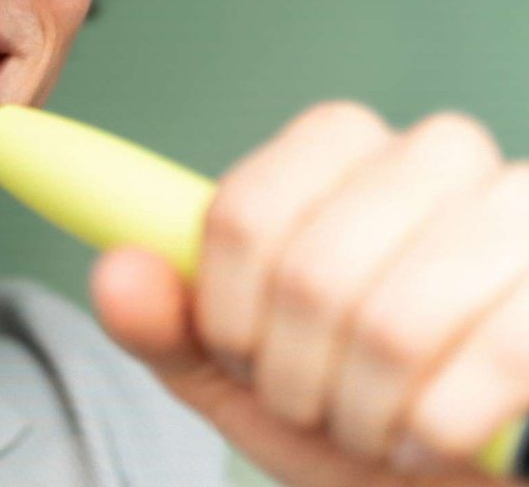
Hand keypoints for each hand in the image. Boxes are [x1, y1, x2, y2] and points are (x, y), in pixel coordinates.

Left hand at [90, 101, 528, 486]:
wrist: (457, 462)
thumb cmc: (358, 401)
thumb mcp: (250, 370)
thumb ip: (174, 321)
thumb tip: (116, 273)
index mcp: (343, 149)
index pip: (244, 211)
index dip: (226, 307)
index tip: (239, 351)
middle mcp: (435, 155)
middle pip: (308, 271)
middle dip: (293, 374)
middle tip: (315, 401)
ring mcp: (518, 211)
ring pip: (389, 325)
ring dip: (362, 412)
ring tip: (376, 421)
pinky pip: (490, 367)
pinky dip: (440, 432)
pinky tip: (441, 434)